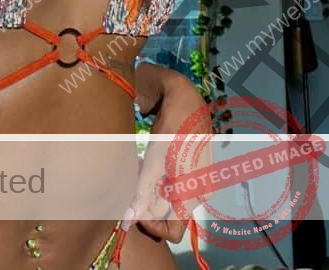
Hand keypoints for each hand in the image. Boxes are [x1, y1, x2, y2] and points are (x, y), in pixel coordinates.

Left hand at [125, 64, 209, 243]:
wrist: (186, 97)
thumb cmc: (173, 125)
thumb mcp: (155, 157)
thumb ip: (143, 190)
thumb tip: (128, 219)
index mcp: (195, 193)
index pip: (172, 231)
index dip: (149, 224)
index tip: (131, 206)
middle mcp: (201, 193)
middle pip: (168, 214)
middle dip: (146, 201)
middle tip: (132, 178)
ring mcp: (199, 182)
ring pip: (168, 200)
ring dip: (150, 189)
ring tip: (139, 166)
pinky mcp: (194, 171)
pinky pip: (173, 186)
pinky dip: (157, 180)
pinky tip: (147, 161)